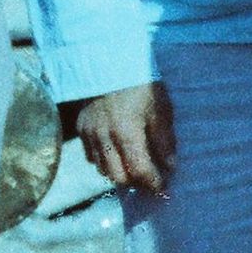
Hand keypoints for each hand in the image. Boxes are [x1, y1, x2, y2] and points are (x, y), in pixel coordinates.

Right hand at [69, 79, 174, 198]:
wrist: (109, 62)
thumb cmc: (141, 83)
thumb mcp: (160, 109)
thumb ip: (164, 140)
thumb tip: (170, 166)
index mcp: (127, 132)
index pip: (140, 170)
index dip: (154, 184)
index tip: (164, 190)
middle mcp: (105, 137)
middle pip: (119, 177)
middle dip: (137, 183)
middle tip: (151, 181)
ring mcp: (90, 134)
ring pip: (103, 169)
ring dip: (120, 174)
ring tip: (135, 169)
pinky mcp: (81, 128)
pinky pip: (91, 157)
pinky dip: (105, 162)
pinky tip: (118, 155)